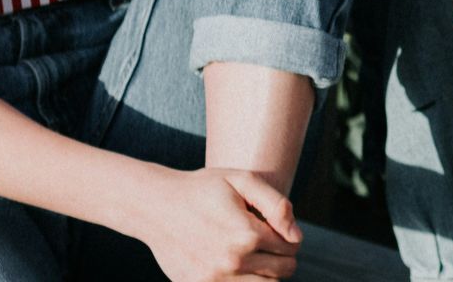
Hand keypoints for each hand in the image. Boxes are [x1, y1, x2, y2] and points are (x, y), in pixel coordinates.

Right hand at [133, 167, 303, 280]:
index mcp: (247, 234)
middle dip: (283, 257)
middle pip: (283, 271)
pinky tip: (239, 267)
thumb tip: (296, 236)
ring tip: (256, 256)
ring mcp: (215, 279)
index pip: (291, 246)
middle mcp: (233, 261)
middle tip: (271, 244)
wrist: (155, 206)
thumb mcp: (241, 180)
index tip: (276, 229)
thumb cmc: (202, 188)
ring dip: (267, 273)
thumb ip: (276, 204)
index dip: (289, 237)